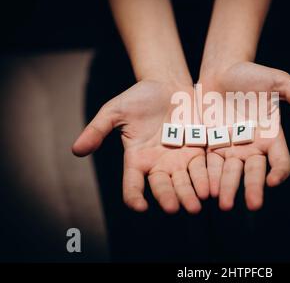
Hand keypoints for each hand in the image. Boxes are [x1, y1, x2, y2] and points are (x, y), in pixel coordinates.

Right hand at [72, 80, 208, 213]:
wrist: (167, 84)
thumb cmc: (139, 97)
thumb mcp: (114, 110)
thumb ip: (97, 130)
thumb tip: (75, 150)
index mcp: (137, 159)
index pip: (133, 185)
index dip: (134, 197)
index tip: (139, 206)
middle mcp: (159, 164)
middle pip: (162, 186)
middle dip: (169, 198)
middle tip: (174, 208)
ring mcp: (179, 159)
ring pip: (185, 181)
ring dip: (190, 193)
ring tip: (197, 203)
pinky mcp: (198, 150)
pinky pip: (203, 167)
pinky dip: (206, 178)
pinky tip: (211, 187)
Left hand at [199, 62, 289, 210]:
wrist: (221, 71)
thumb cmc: (251, 75)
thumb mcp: (278, 82)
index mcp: (271, 136)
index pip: (280, 161)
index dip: (279, 172)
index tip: (272, 180)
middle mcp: (252, 147)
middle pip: (255, 172)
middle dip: (253, 188)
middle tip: (252, 205)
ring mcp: (231, 148)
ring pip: (231, 173)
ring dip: (228, 188)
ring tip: (224, 203)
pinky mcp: (211, 146)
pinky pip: (210, 165)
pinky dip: (210, 177)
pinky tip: (207, 189)